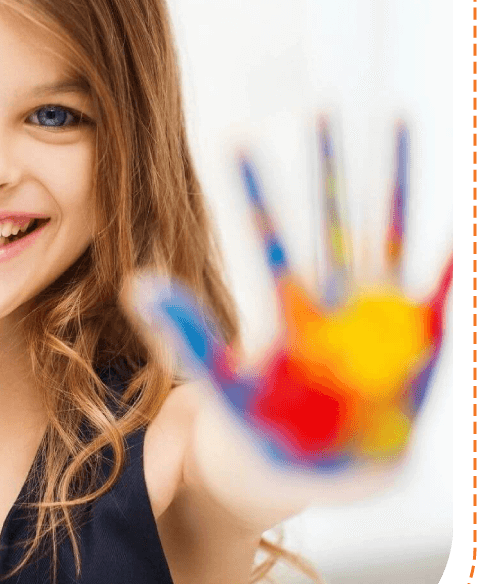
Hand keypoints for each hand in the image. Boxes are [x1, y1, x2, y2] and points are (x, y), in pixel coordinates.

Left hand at [124, 117, 451, 488]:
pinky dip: (445, 259)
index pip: (267, 235)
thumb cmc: (255, 431)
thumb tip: (138, 282)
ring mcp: (376, 321)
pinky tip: (452, 221)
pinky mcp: (416, 347)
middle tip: (319, 102)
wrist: (306, 481)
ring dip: (390, 181)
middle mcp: (330, 304)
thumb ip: (185, 334)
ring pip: (384, 236)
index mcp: (284, 309)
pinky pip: (437, 292)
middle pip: (329, 219)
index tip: (233, 134)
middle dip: (327, 164)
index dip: (253, 189)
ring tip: (394, 118)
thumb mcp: (220, 383)